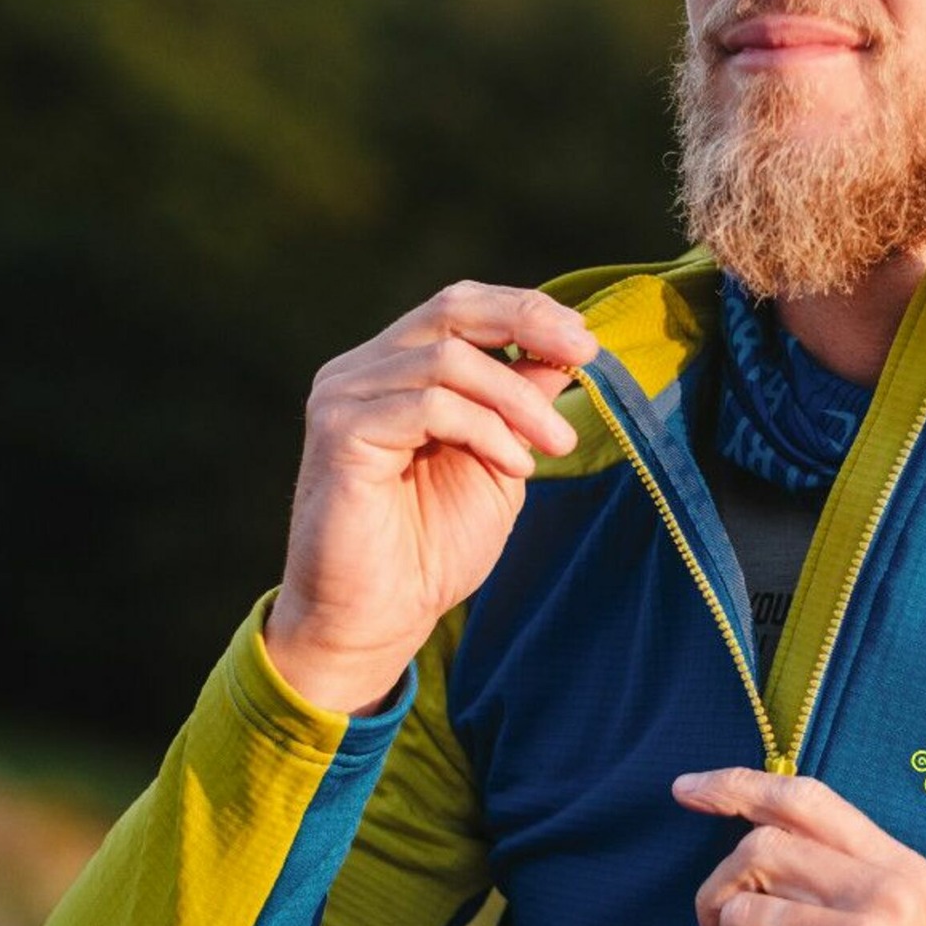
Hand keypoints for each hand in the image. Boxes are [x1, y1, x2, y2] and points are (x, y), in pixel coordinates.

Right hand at [266, 281, 597, 713]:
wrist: (378, 618)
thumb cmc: (431, 549)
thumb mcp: (499, 463)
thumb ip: (521, 405)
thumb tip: (566, 353)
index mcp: (395, 370)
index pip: (460, 307)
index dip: (526, 311)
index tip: (586, 343)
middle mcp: (361, 370)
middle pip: (451, 310)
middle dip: (528, 324)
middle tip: (585, 357)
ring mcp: (344, 397)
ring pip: (448, 360)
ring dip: (517, 401)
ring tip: (554, 447)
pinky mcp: (339, 432)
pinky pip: (428, 406)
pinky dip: (485, 430)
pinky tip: (514, 467)